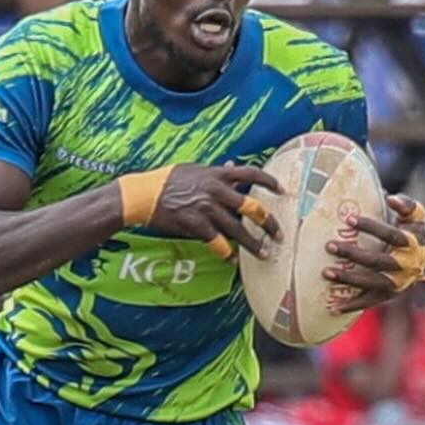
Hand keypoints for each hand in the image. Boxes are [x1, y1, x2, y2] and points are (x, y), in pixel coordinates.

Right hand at [142, 164, 282, 259]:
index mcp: (217, 175)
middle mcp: (216, 191)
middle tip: (279, 234)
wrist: (142, 195)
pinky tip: (232, 259)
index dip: (270, 182)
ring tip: (264, 253)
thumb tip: (231, 166)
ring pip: (238, 229)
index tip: (282, 191)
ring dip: (253, 243)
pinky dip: (226, 252)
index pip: (251, 174)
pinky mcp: (195, 225)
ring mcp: (206, 209)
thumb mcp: (193, 169)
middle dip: (268, 222)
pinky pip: (217, 242)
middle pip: (252, 207)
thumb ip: (215, 171)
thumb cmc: (165, 180)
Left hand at [322, 194, 424, 314]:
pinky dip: (351, 305)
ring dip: (348, 278)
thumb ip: (406, 205)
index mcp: (412, 243)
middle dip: (353, 253)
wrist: (423, 261)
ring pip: (372, 282)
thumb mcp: (414, 217)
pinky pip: (369, 302)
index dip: (371, 227)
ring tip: (325, 272)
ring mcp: (397, 283)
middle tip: (328, 245)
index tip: (349, 219)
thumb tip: (390, 197)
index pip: (391, 235)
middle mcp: (406, 265)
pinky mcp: (388, 295)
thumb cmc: (411, 232)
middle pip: (378, 260)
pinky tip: (332, 308)